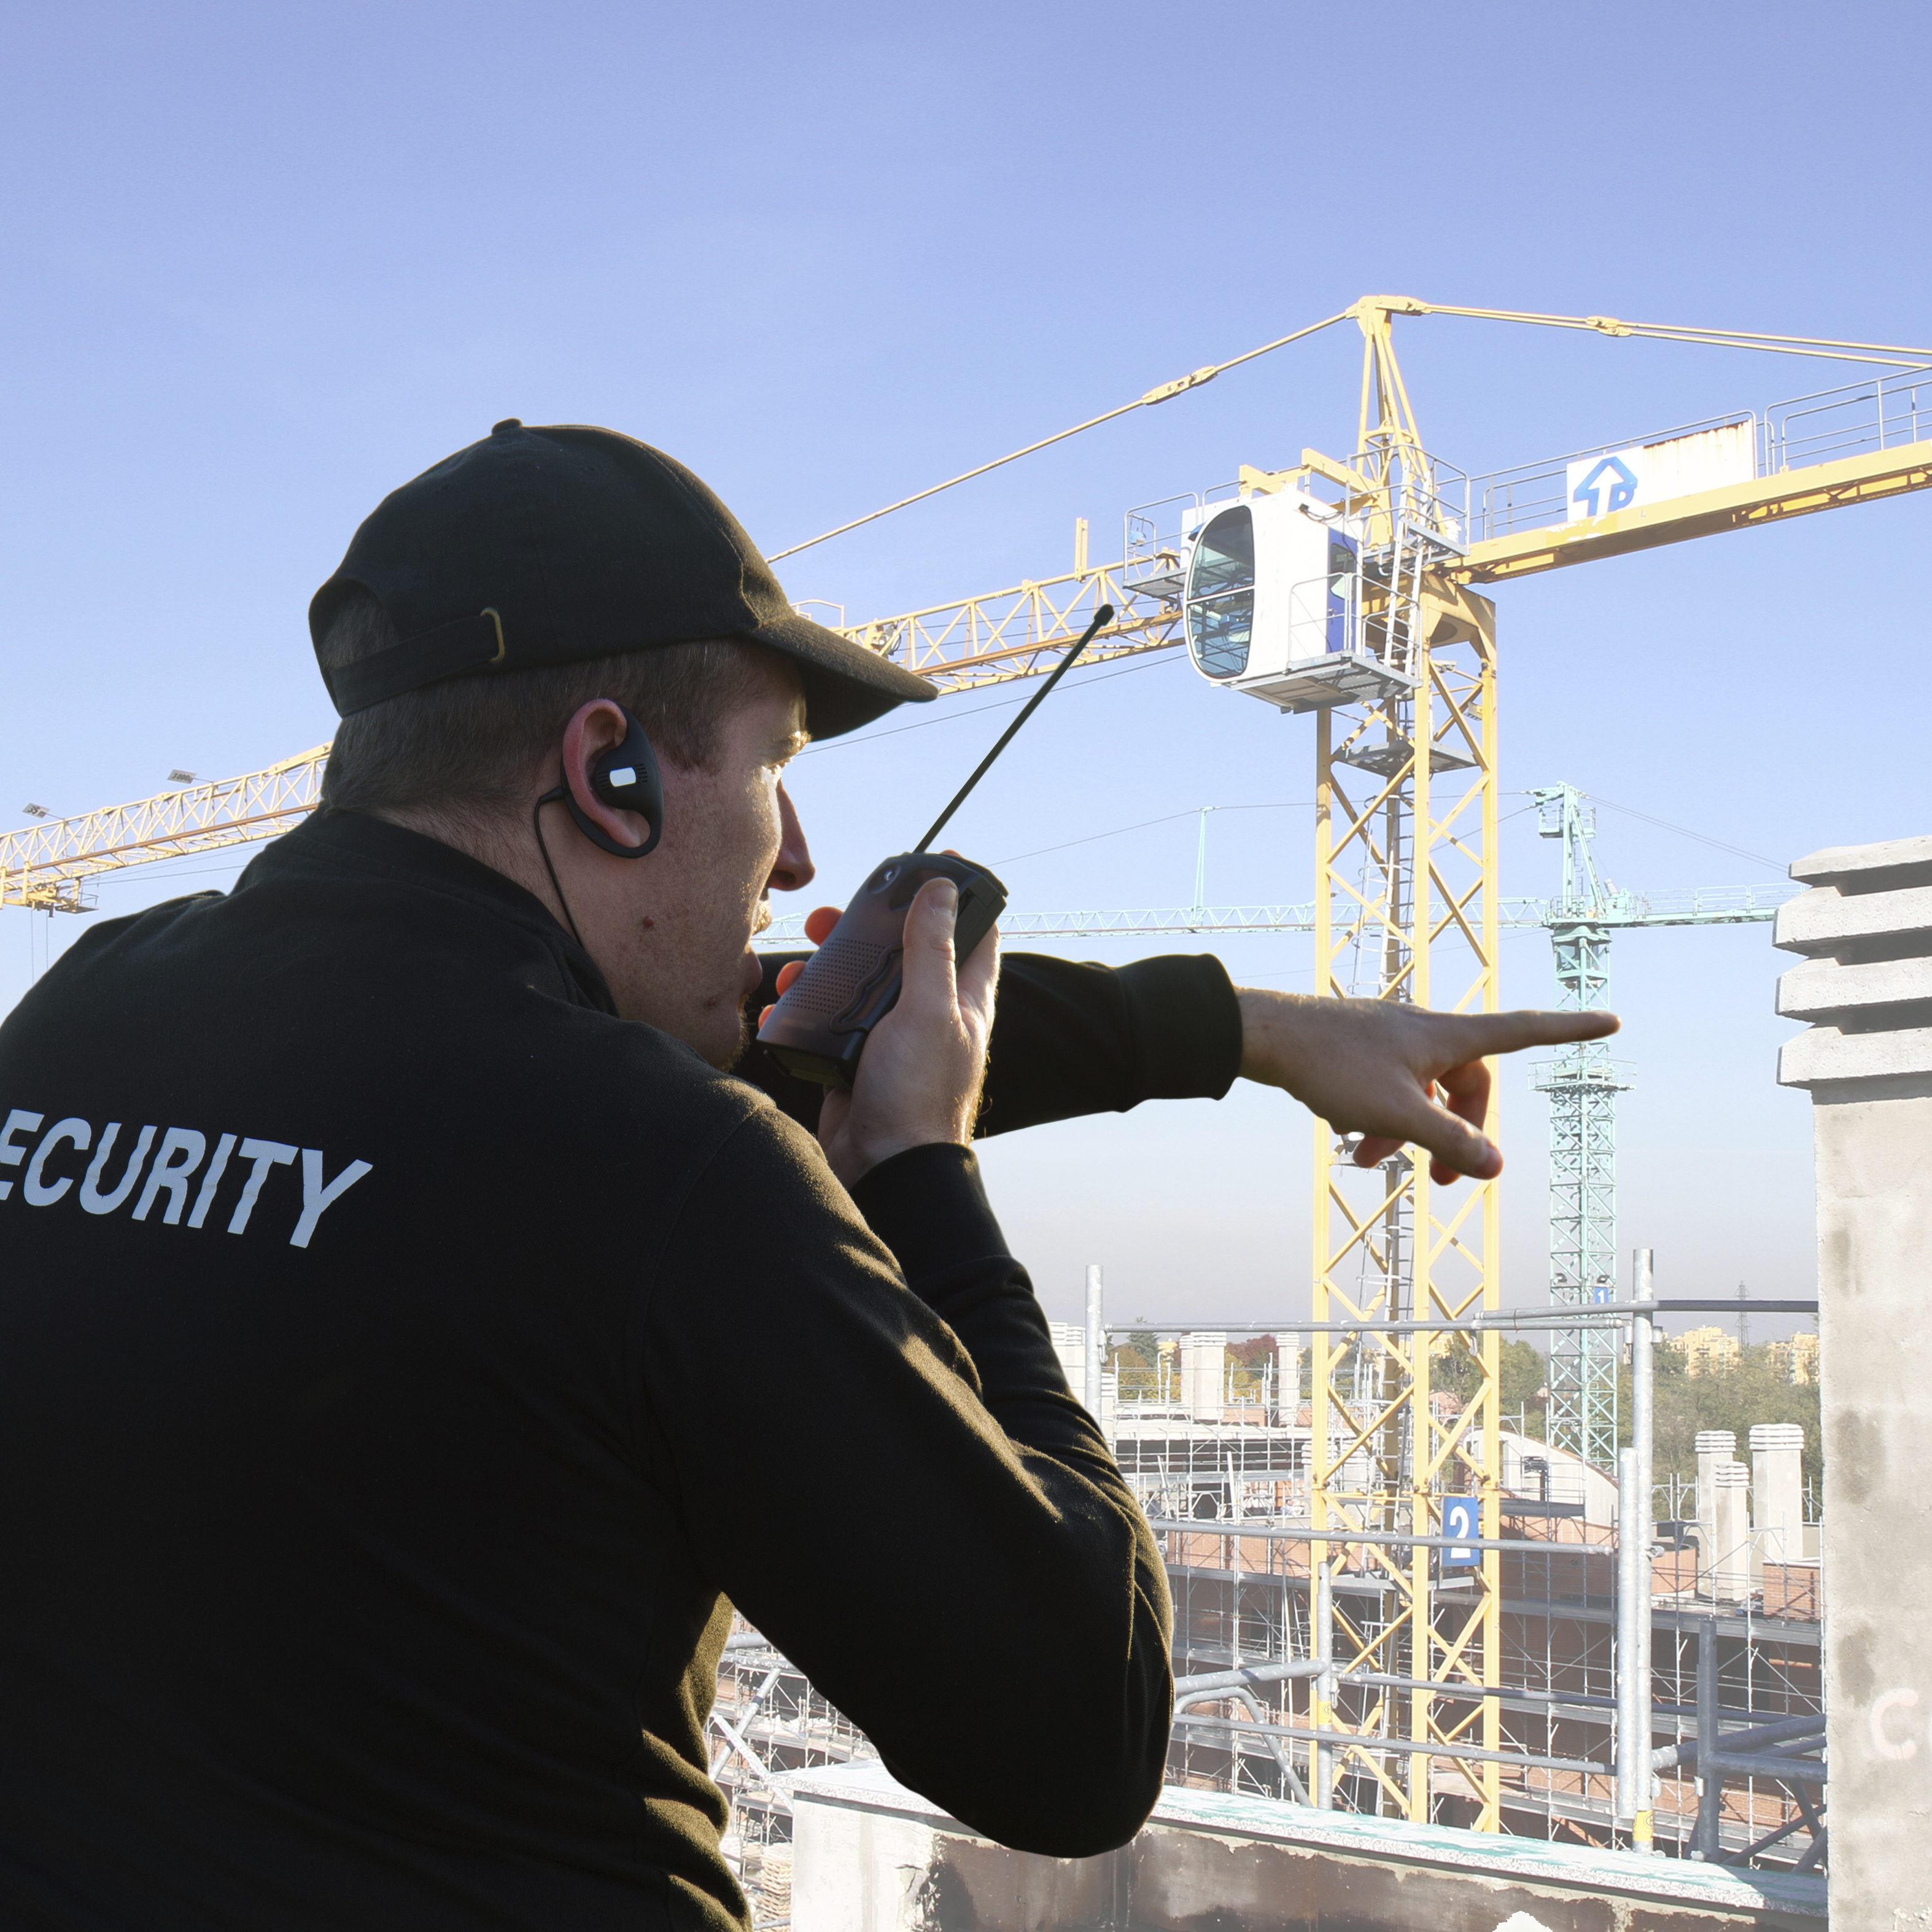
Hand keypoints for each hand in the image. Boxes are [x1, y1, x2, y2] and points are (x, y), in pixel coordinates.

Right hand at [813, 880, 999, 1188]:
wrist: (882, 1167)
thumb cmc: (917, 1095)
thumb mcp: (929, 1009)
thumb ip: (933, 948)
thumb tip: (943, 889)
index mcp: (962, 997)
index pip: (974, 932)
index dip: (959, 894)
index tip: (938, 861)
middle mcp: (929, 1013)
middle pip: (903, 951)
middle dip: (870, 926)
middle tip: (837, 912)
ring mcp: (890, 1037)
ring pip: (860, 983)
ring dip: (829, 966)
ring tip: (801, 959)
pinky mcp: (853, 1059)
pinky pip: (827, 1021)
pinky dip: (806, 1008)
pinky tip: (788, 1002)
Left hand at [1235, 988, 1617, 1183]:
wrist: (1265, 1036)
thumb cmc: (1331, 1065)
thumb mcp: (1397, 1114)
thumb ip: (1449, 1142)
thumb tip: (1495, 1166)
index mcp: (1447, 1036)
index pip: (1524, 1031)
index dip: (1569, 1031)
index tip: (1610, 1022)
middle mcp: (1426, 1032)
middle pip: (1469, 1084)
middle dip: (1458, 1133)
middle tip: (1444, 1184)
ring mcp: (1394, 1039)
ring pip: (1424, 1092)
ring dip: (1408, 1131)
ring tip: (1369, 1158)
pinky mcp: (1365, 1049)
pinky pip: (1392, 1088)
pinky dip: (1381, 1116)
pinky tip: (1349, 1139)